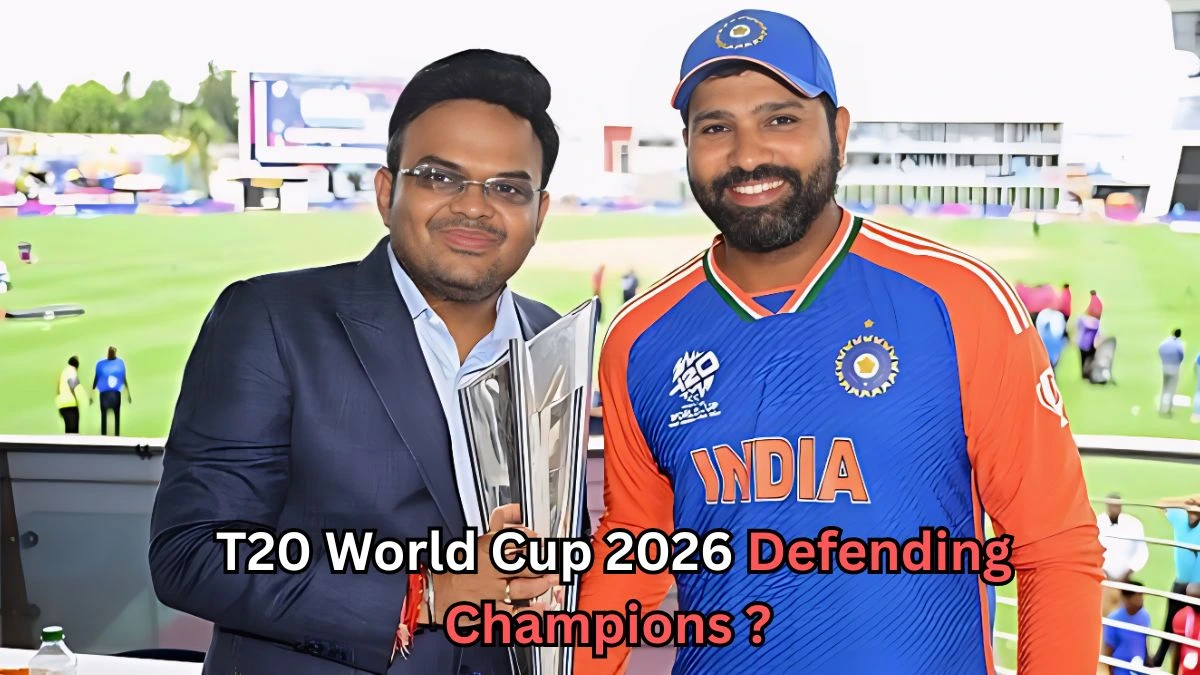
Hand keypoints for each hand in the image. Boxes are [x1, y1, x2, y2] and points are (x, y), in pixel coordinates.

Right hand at [424, 504, 556, 625]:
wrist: (436, 592)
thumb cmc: (459, 566)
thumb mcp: (478, 539)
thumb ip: (500, 523)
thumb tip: (517, 508)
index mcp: (486, 547)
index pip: (516, 539)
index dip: (533, 540)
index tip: (541, 541)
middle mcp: (489, 568)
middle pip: (525, 564)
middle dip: (544, 564)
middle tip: (555, 562)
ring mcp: (490, 590)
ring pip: (523, 588)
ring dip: (541, 584)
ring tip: (551, 580)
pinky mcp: (490, 610)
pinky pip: (514, 613)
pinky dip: (530, 612)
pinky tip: (542, 607)